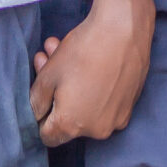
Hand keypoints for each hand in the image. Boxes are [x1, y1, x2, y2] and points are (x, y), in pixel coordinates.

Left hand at [30, 0, 154, 145]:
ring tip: (63, 52)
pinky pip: (106, 104)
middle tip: (48, 61)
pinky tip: (92, 64)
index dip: (40, 115)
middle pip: (68, 119)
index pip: (47, 136)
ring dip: (74, 87)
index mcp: (71, 126)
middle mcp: (96, 130)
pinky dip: (97, 89)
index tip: (42, 93)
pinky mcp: (130, 105)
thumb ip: (36, 102)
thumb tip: (37, 114)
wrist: (125, 30)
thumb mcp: (48, 76)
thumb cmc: (83, 51)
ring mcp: (116, 119)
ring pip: (87, 109)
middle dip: (56, 93)